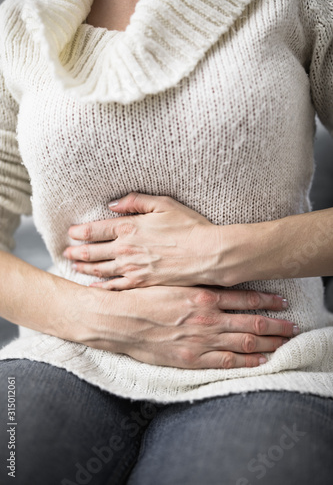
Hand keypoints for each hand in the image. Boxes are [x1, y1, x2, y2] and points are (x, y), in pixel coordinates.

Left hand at [64, 193, 219, 289]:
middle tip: (65, 252)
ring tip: (74, 266)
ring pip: (100, 270)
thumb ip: (136, 201)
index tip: (70, 233)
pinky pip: (116, 287)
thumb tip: (113, 204)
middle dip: (76, 252)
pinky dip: (102, 287)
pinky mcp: (142, 282)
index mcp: (129, 227)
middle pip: (92, 252)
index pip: (94, 230)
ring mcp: (132, 268)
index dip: (79, 232)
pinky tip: (94, 287)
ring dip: (84, 268)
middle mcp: (125, 249)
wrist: (207, 254)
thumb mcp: (164, 204)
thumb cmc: (189, 226)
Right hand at [82, 286, 296, 368]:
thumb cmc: (143, 297)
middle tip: (294, 326)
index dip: (267, 300)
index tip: (282, 301)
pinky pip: (227, 363)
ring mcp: (202, 340)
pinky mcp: (192, 359)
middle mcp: (208, 319)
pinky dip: (247, 362)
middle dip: (277, 325)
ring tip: (287, 342)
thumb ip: (196, 282)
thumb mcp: (172, 281)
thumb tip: (216, 280)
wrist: (120, 320)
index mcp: (204, 295)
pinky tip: (262, 360)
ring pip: (245, 343)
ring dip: (269, 343)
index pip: (244, 297)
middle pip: (252, 323)